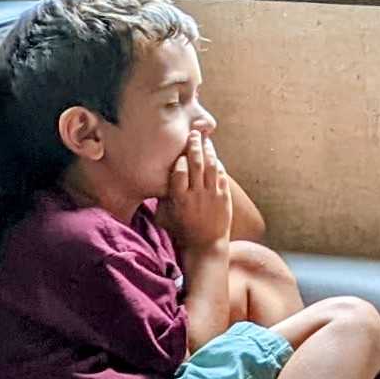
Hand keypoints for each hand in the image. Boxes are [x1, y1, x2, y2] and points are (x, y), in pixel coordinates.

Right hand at [161, 133, 237, 252]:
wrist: (206, 245)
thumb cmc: (182, 230)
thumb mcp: (165, 216)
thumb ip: (161, 197)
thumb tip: (154, 180)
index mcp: (180, 199)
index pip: (179, 172)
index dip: (180, 159)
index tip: (179, 152)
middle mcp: (197, 195)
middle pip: (196, 164)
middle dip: (194, 145)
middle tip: (193, 134)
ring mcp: (212, 195)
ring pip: (211, 166)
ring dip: (208, 150)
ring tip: (205, 140)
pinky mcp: (224, 197)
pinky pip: (222, 175)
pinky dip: (218, 164)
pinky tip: (214, 156)